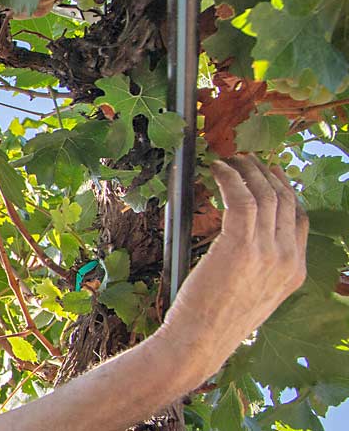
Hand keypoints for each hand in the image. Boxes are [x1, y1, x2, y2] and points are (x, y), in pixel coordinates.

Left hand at [158, 155, 307, 381]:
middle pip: (285, 200)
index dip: (284, 190)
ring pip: (265, 194)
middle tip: (246, 160)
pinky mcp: (240, 245)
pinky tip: (216, 169)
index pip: (299, 218)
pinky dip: (229, 178)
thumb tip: (243, 238)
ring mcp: (268, 252)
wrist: (200, 340)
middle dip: (266, 174)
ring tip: (230, 159)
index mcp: (294, 272)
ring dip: (247, 170)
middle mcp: (287, 259)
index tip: (267, 175)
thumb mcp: (250, 292)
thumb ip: (257, 266)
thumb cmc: (214, 318)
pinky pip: (241, 198)